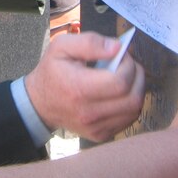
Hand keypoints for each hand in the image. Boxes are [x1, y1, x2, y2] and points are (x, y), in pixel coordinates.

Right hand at [24, 32, 144, 141]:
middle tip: (128, 63)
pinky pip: (128, 119)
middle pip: (132, 98)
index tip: (121, 54)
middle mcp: (89, 113)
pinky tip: (120, 92)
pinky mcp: (101, 134)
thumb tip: (117, 47)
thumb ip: (89, 42)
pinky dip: (130, 103)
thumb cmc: (52, 71)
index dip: (128, 65)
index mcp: (79, 89)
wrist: (40, 104)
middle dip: (137, 76)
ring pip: (134, 110)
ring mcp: (96, 128)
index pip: (120, 82)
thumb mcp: (61, 46)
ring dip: (137, 89)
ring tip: (125, 75)